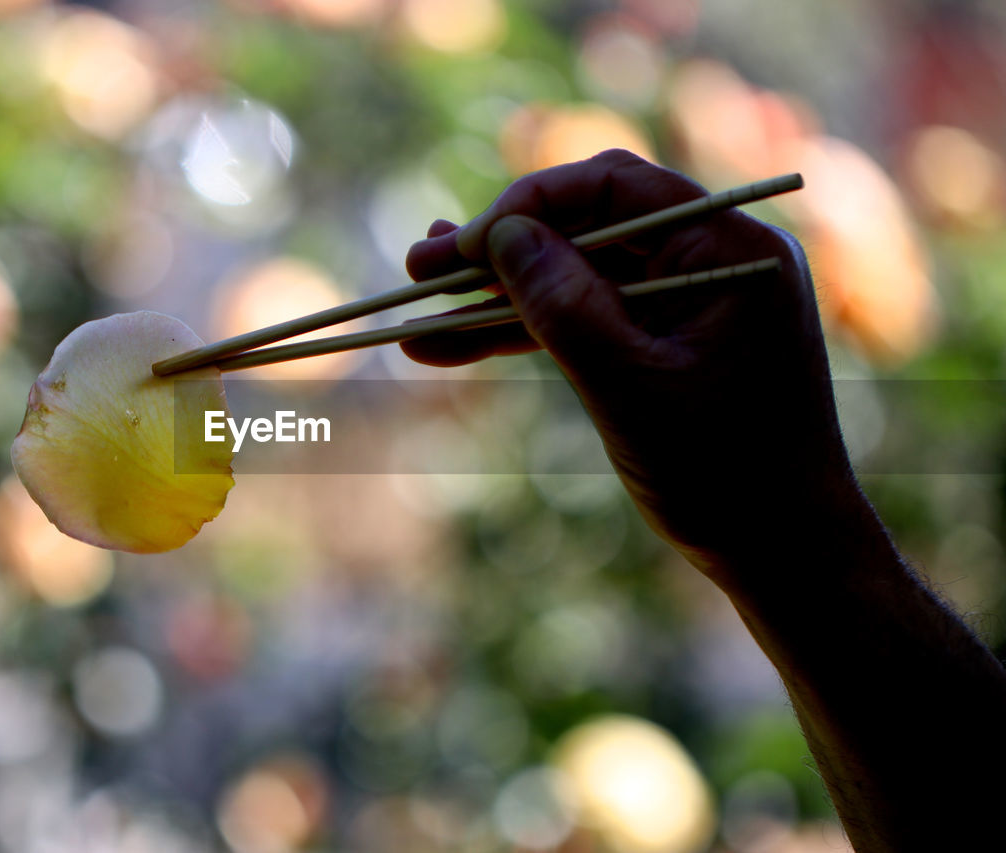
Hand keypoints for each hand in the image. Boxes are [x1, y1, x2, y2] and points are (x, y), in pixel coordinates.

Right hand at [403, 150, 864, 589]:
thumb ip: (564, 305)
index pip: (616, 190)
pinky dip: (530, 332)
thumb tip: (502, 234)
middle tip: (421, 268)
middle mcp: (713, 258)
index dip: (529, 207)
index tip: (463, 247)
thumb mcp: (630, 387)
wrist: (783, 553)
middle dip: (502, 249)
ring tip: (421, 313)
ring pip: (578, 276)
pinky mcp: (668, 341)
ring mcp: (690, 300)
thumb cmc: (724, 474)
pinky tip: (458, 343)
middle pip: (588, 226)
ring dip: (502, 296)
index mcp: (730, 249)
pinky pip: (589, 319)